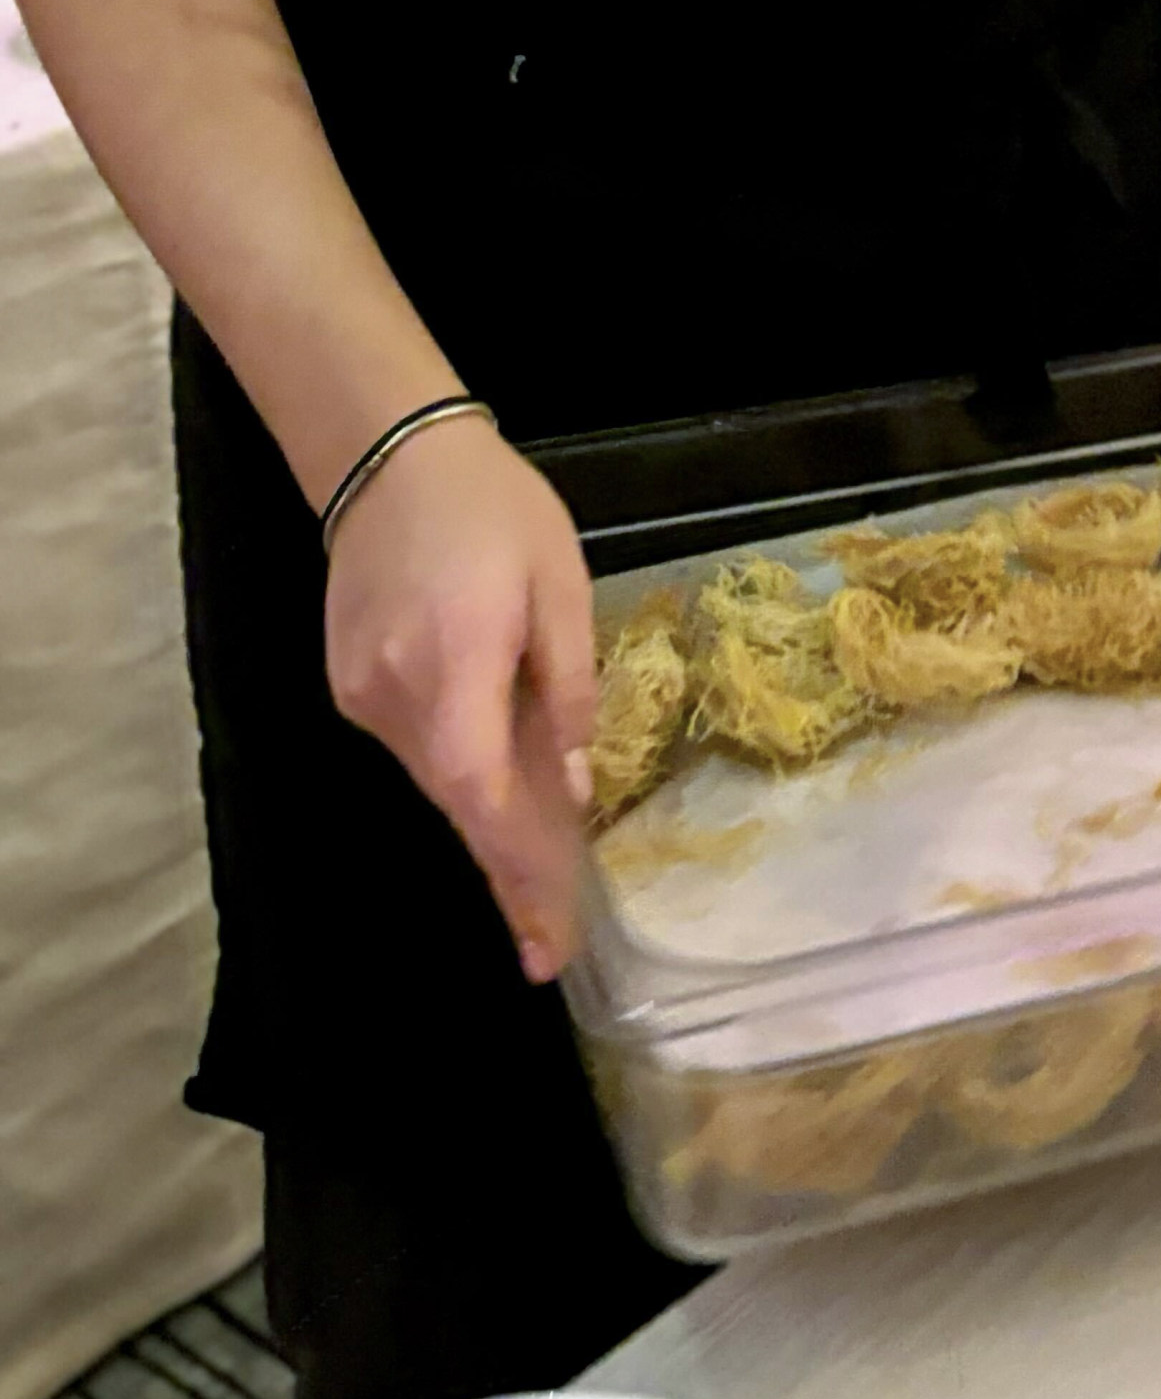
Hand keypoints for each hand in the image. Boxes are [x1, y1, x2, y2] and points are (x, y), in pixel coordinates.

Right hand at [324, 416, 595, 983]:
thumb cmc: (495, 510)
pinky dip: (460, 768)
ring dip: (489, 816)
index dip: (518, 872)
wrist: (391, 457)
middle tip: (553, 936)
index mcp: (456, 665)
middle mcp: (395, 696)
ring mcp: (361, 696)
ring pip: (437, 779)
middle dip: (510, 867)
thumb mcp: (560, 585)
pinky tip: (498, 774)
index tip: (547, 942)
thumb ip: (568, 689)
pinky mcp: (349, 686)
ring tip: (544, 867)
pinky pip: (417, 746)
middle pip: (459, 801)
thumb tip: (573, 786)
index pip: (483, 798)